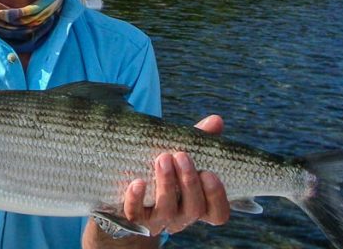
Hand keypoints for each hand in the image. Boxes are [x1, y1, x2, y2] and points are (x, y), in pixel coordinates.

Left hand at [122, 115, 228, 235]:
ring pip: (167, 211)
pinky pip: (135, 216)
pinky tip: (137, 182)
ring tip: (162, 159)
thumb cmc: (160, 171)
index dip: (217, 196)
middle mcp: (181, 218)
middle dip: (189, 182)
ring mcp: (157, 221)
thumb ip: (198, 141)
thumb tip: (216, 120)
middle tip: (181, 156)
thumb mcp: (179, 157)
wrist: (123, 194)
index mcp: (197, 204)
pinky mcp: (134, 220)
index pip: (218, 213)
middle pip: (194, 209)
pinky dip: (136, 199)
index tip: (210, 173)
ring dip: (167, 184)